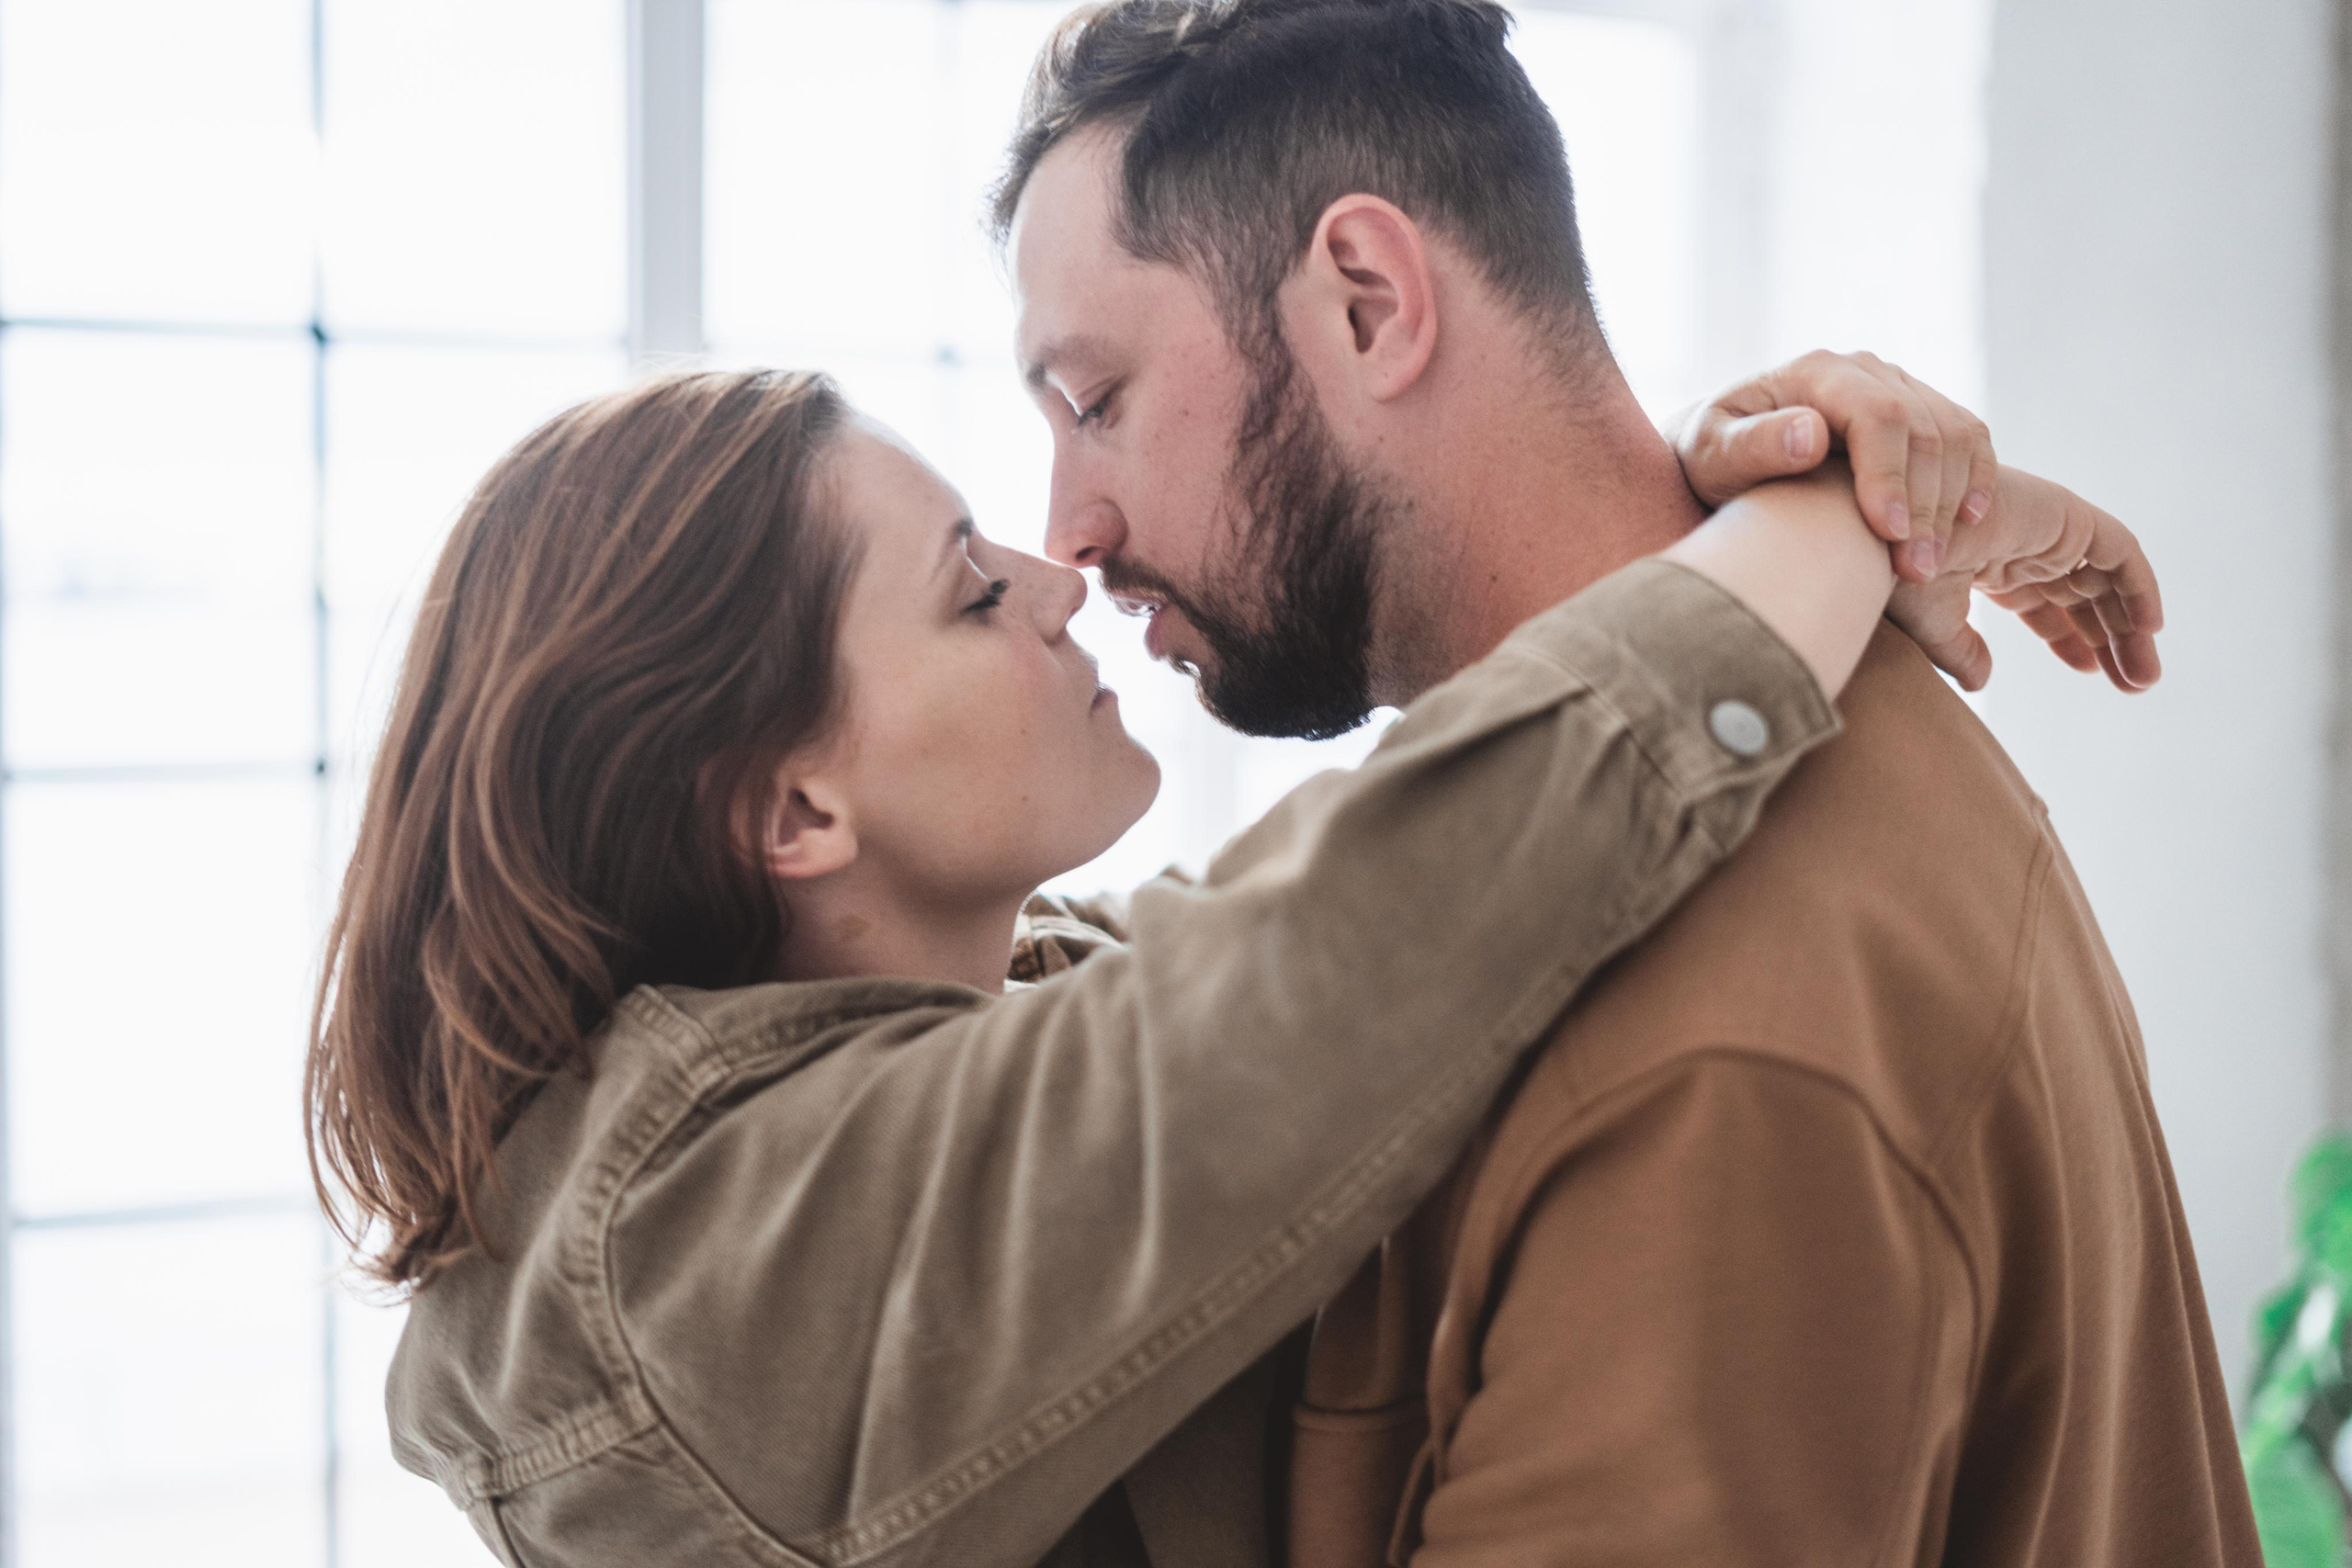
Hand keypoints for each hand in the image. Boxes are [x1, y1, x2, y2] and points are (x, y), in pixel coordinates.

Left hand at [1665, 350, 1997, 584]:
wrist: (1723, 454)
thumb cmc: (1709, 459)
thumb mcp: (1711, 455)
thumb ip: (1751, 446)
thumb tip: (1810, 435)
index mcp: (1815, 373)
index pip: (1877, 415)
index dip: (1890, 474)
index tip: (1888, 533)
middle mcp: (1863, 371)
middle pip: (1923, 428)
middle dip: (1925, 503)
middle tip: (1914, 570)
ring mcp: (1897, 387)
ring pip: (1955, 434)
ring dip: (1952, 502)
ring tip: (1926, 566)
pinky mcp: (1919, 412)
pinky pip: (1969, 438)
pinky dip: (1977, 478)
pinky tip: (1967, 524)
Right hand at [1887, 465, 2162, 693]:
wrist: (1894, 531)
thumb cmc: (1896, 572)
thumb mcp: (1932, 624)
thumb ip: (1960, 652)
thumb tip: (1981, 681)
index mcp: (1990, 564)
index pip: (2045, 603)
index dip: (2070, 638)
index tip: (2090, 672)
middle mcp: (2023, 545)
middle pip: (2082, 596)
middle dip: (2110, 640)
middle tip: (2134, 684)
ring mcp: (2045, 529)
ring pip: (2105, 580)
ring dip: (2131, 627)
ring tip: (2144, 678)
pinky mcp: (2066, 516)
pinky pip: (2120, 552)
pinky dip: (2140, 586)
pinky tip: (2149, 628)